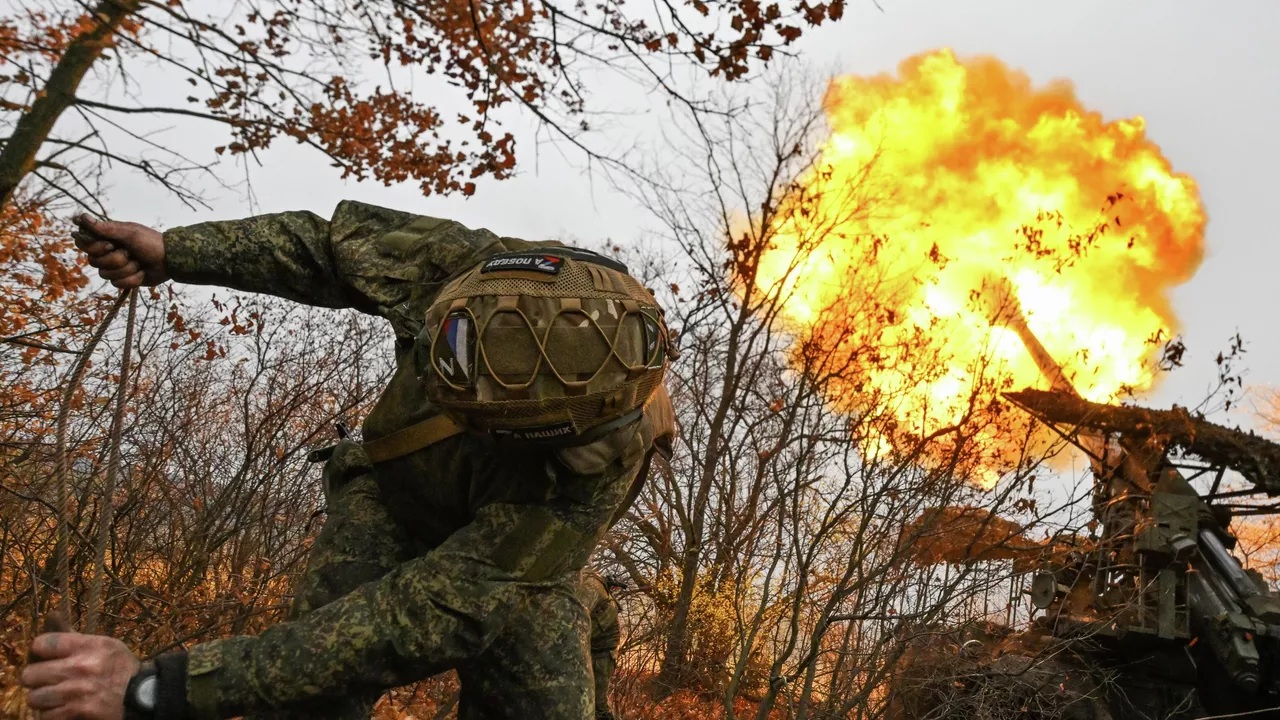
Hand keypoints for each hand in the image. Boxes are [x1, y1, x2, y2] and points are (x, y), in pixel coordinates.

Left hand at [21, 632, 139, 719]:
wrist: (143, 696)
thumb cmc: (122, 668)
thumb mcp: (104, 645)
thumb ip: (74, 636)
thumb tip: (51, 614)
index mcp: (87, 646)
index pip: (41, 644)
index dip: (39, 650)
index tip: (45, 656)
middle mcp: (79, 667)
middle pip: (30, 674)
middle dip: (36, 679)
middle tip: (46, 680)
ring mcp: (76, 692)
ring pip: (35, 697)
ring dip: (42, 699)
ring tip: (53, 697)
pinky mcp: (77, 712)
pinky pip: (47, 716)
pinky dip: (51, 714)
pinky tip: (62, 708)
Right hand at [72, 214, 168, 288]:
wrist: (170, 260)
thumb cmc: (151, 242)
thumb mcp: (129, 233)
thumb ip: (106, 228)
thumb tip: (81, 217)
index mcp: (106, 238)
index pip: (84, 243)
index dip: (94, 247)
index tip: (110, 245)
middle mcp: (107, 252)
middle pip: (94, 261)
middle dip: (116, 259)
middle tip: (130, 253)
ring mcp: (114, 267)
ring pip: (106, 274)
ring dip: (127, 269)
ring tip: (139, 263)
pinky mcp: (123, 279)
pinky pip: (118, 284)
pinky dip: (133, 278)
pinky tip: (142, 272)